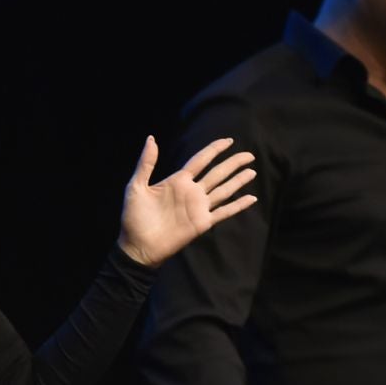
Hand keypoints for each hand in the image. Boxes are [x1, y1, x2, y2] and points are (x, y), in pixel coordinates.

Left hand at [117, 137, 257, 266]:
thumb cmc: (133, 218)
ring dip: (238, 181)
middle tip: (249, 154)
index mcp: (177, 181)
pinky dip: (238, 205)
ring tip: (252, 171)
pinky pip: (224, 212)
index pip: (200, 160)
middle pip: (217, 173)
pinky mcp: (202, 223)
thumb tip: (151, 138)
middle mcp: (191, 192)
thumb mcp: (135, 187)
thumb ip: (145, 163)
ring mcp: (198, 208)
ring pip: (224, 190)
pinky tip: (251, 198)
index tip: (228, 140)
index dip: (214, 149)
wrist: (137, 246)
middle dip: (233, 163)